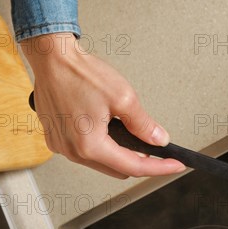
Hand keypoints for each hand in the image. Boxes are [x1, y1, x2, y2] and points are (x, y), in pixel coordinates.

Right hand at [21, 33, 185, 178]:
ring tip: (133, 136)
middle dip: (139, 161)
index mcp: (89, 145)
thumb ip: (143, 124)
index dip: (159, 167)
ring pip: (102, 162)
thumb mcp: (123, 98)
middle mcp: (72, 151)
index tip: (175, 165)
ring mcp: (61, 146)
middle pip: (117, 169)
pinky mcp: (57, 138)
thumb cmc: (80, 74)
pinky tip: (111, 131)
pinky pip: (86, 151)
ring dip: (120, 154)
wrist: (52, 59)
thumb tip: (158, 139)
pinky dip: (103, 146)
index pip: (133, 167)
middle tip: (156, 149)